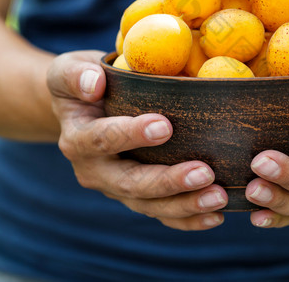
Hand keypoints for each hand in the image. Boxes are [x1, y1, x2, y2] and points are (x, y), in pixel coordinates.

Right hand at [47, 50, 227, 230]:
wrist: (82, 108)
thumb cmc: (84, 81)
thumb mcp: (69, 69)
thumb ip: (76, 75)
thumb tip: (93, 84)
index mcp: (78, 139)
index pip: (102, 139)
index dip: (132, 135)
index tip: (165, 126)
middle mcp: (94, 171)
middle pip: (130, 183)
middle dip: (168, 181)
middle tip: (205, 173)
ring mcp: (116, 189)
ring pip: (149, 205)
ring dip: (185, 205)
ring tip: (218, 198)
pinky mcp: (137, 198)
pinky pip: (162, 214)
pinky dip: (188, 219)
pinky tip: (217, 216)